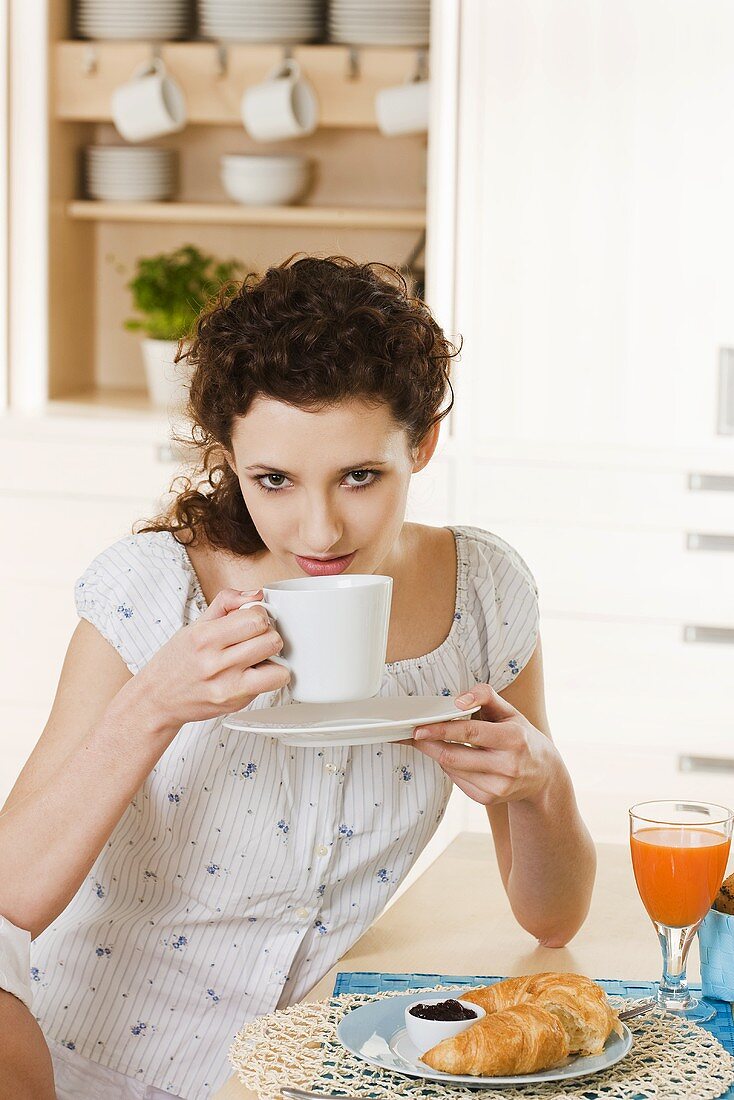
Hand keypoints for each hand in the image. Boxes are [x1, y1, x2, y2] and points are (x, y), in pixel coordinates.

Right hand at [131, 588, 289, 728]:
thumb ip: (226, 603)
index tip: (251, 620)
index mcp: (204, 637)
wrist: (157, 699)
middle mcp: (215, 662)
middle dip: (268, 634)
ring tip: (257, 656)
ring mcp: (227, 686)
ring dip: (273, 657)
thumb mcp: (194, 625)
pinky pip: (273, 684)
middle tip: (256, 638)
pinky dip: (271, 676)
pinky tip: (254, 673)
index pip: (255, 618)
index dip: (259, 615)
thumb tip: (256, 594)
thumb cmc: (176, 662)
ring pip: (279, 665)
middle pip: (270, 639)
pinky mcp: (236, 702)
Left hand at [406, 683, 558, 806]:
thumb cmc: (522, 737)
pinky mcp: (489, 799)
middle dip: (428, 745)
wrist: (543, 775)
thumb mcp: (511, 711)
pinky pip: (458, 782)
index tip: (418, 728)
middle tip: (412, 734)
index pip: (470, 733)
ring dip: (436, 754)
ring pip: (453, 769)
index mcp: (513, 738)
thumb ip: (485, 696)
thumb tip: (458, 700)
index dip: (441, 730)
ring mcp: (498, 787)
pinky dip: (450, 768)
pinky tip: (454, 757)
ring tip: (429, 742)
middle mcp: (507, 766)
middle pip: (454, 756)